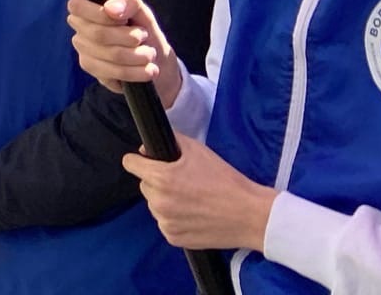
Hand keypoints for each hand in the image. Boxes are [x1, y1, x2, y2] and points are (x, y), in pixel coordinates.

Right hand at [66, 0, 182, 105]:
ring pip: (110, 55)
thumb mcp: (141, 10)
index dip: (101, 15)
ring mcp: (81, 48)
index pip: (76, 6)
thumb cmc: (142, 28)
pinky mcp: (91, 68)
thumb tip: (110, 9)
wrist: (153, 59)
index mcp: (84, 4)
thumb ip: (128, 1)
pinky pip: (112, 73)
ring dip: (138, 56)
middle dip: (130, 37)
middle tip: (144, 36)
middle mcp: (78, 26)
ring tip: (150, 54)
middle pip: (98, 34)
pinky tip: (146, 70)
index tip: (124, 20)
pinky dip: (136, 72)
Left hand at [122, 135, 275, 252]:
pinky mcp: (174, 238)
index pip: (130, 164)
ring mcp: (165, 222)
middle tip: (181, 181)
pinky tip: (193, 215)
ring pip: (154, 205)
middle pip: (144, 185)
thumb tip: (147, 148)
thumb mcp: (197, 150)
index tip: (147, 161)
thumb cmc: (225, 180)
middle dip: (157, 181)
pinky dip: (174, 218)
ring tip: (191, 199)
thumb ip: (170, 142)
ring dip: (165, 201)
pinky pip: (165, 223)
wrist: (250, 215)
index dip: (139, 160)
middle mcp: (159, 202)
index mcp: (161, 178)